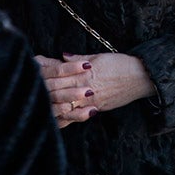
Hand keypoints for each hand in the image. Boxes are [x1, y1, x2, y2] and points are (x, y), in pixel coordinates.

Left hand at [37, 52, 154, 128]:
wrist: (141, 77)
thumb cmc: (121, 64)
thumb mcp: (99, 56)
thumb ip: (79, 57)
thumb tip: (64, 55)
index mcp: (85, 73)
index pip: (61, 76)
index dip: (48, 75)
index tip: (37, 73)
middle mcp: (87, 88)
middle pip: (61, 93)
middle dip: (46, 92)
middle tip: (33, 90)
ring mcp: (93, 100)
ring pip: (68, 107)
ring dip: (54, 108)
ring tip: (40, 108)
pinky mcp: (99, 108)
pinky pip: (80, 116)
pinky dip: (68, 118)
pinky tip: (59, 119)